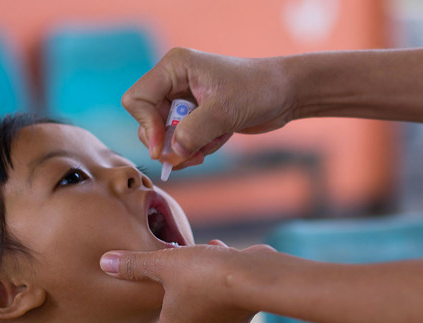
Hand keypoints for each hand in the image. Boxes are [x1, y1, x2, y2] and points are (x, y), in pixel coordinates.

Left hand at [100, 240, 275, 322]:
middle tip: (194, 257)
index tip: (174, 264)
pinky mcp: (247, 315)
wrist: (248, 277)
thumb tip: (103, 262)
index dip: (168, 280)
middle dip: (191, 276)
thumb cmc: (200, 273)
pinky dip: (229, 275)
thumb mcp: (161, 263)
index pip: (164, 303)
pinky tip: (232, 258)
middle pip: (188, 299)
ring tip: (214, 252)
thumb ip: (132, 265)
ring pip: (211, 294)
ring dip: (210, 272)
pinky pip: (232, 293)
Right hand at [121, 48, 296, 170]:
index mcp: (174, 68)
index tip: (163, 148)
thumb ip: (193, 132)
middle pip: (148, 121)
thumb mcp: (223, 111)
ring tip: (210, 147)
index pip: (137, 99)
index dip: (147, 126)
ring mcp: (185, 99)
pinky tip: (218, 141)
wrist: (285, 94)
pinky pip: (184, 140)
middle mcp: (174, 81)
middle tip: (192, 155)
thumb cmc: (257, 90)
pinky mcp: (197, 116)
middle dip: (169, 142)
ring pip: (166, 135)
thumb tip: (172, 152)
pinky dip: (198, 147)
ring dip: (186, 148)